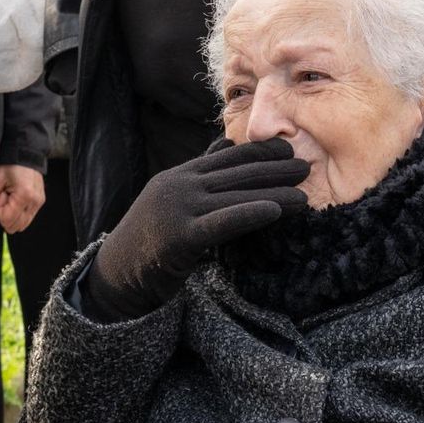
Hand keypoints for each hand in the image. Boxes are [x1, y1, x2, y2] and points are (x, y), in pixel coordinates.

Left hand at [0, 164, 45, 233]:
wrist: (25, 155)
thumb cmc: (10, 165)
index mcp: (24, 195)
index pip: (7, 219)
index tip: (0, 196)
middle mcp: (35, 202)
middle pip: (15, 225)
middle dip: (5, 215)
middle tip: (5, 197)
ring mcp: (39, 203)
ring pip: (22, 225)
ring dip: (12, 215)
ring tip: (11, 198)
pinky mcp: (40, 203)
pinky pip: (27, 218)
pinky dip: (19, 214)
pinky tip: (16, 200)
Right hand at [88, 138, 308, 317]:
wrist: (116, 276)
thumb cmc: (150, 241)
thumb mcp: (174, 199)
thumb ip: (200, 173)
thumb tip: (226, 146)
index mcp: (180, 175)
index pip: (228, 157)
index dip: (261, 152)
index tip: (289, 150)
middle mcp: (179, 185)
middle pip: (236, 173)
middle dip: (275, 169)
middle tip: (307, 167)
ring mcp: (178, 209)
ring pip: (236, 196)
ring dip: (275, 193)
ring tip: (305, 197)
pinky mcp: (180, 237)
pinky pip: (223, 222)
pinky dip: (250, 213)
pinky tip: (275, 211)